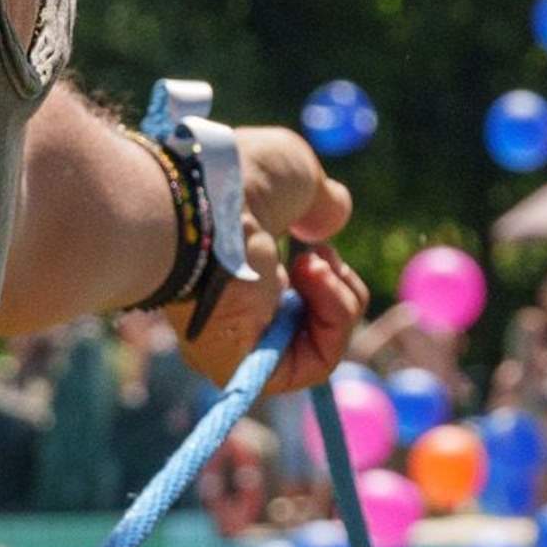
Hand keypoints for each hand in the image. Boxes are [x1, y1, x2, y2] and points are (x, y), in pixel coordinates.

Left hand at [181, 128, 359, 395]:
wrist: (206, 205)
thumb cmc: (237, 182)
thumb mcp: (296, 179)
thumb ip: (319, 202)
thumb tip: (331, 219)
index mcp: (234, 271)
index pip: (291, 294)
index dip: (322, 271)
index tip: (317, 240)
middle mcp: (233, 311)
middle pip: (312, 320)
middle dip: (335, 284)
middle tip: (319, 252)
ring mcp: (239, 343)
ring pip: (321, 345)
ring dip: (340, 298)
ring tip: (314, 262)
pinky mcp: (249, 367)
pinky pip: (315, 363)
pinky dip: (334, 319)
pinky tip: (314, 279)